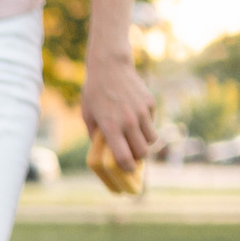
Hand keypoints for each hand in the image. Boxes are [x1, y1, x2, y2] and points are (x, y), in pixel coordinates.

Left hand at [80, 52, 157, 171]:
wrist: (110, 68)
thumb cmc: (94, 93)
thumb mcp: (87, 115)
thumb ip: (95, 134)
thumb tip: (102, 151)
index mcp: (111, 126)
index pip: (124, 156)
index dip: (127, 168)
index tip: (127, 172)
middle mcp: (129, 121)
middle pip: (142, 151)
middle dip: (138, 157)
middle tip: (132, 156)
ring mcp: (142, 112)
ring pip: (151, 139)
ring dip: (144, 143)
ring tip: (135, 139)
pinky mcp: (150, 104)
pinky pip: (152, 122)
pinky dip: (146, 125)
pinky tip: (135, 118)